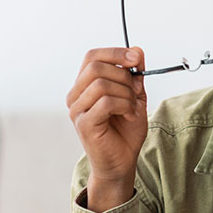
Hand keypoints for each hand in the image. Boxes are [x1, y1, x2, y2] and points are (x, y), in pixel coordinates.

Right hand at [66, 47, 147, 211]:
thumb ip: (134, 75)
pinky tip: (130, 115)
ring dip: (126, 93)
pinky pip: (106, 102)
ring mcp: (77, 110)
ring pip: (101, 84)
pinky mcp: (84, 124)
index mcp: (84, 86)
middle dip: (124, 75)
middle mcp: (75, 96)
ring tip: (133, 107)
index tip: (136, 57)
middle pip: (96, 67)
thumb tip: (137, 50)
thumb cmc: (125, 131)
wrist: (122, 162)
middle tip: (136, 91)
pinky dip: (125, 105)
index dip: (115, 52)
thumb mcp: (134, 96)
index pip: (92, 56)